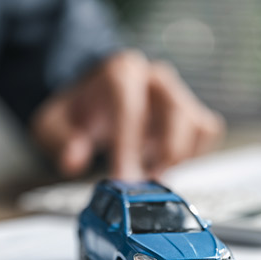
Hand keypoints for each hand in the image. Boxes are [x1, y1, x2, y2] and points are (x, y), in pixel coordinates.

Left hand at [32, 50, 224, 179]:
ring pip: (196, 124)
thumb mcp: (54, 124)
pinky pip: (206, 131)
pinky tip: (166, 164)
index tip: (125, 180)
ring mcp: (176, 93)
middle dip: (162, 154)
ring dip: (178, 158)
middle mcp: (154, 78)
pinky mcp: (190, 111)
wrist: (96, 100)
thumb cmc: (79, 112)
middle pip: (175, 112)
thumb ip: (60, 140)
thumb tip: (73, 161)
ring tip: (153, 175)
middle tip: (145, 184)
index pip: (130, 106)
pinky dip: (193, 154)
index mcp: (120, 73)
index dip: (128, 146)